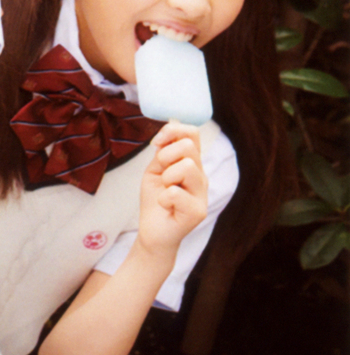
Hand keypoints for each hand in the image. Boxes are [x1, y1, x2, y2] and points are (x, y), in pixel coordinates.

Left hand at [136, 122, 208, 258]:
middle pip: (188, 146)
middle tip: (162, 175)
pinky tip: (166, 206)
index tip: (157, 143)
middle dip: (166, 156)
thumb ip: (164, 151)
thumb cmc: (155, 199)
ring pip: (185, 167)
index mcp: (191, 163)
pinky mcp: (198, 211)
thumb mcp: (155, 170)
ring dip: (166, 178)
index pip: (192, 133)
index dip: (172, 131)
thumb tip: (172, 124)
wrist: (152, 230)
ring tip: (165, 192)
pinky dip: (163, 198)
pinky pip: (175, 193)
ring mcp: (202, 193)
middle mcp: (201, 176)